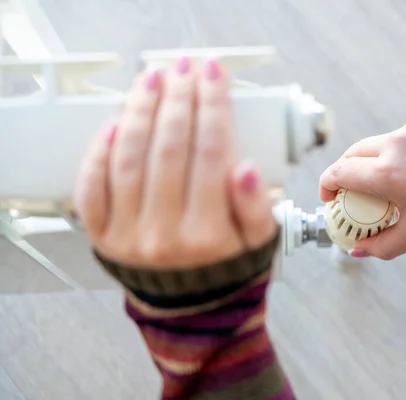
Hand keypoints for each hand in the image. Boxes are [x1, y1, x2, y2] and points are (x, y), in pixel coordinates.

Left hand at [75, 58, 275, 268]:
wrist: (193, 307)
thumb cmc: (228, 267)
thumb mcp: (260, 241)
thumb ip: (256, 206)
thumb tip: (246, 168)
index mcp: (209, 234)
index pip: (211, 153)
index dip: (213, 105)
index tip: (214, 73)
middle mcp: (165, 235)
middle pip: (169, 149)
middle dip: (178, 98)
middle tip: (183, 67)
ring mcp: (128, 236)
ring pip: (130, 160)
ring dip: (140, 112)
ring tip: (151, 79)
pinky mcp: (103, 237)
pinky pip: (91, 189)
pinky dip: (99, 153)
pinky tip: (115, 122)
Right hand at [319, 116, 405, 259]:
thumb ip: (381, 245)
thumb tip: (358, 250)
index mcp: (385, 172)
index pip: (339, 173)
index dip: (327, 186)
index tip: (329, 199)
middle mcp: (395, 143)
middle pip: (354, 153)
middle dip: (346, 171)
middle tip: (350, 190)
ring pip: (381, 142)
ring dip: (375, 159)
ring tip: (390, 182)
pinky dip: (402, 150)